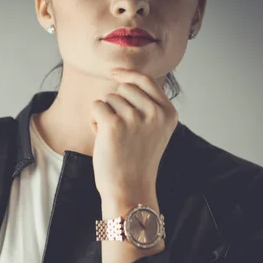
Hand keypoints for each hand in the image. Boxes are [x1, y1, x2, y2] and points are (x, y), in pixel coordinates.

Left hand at [90, 69, 178, 213]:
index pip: (146, 80)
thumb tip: (123, 78)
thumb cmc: (136, 162)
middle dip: (116, 104)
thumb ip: (146, 106)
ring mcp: (135, 117)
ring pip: (108, 98)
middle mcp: (154, 112)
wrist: (130, 190)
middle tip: (120, 131)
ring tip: (114, 138)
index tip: (114, 72)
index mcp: (168, 113)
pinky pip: (96, 107)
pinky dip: (94, 121)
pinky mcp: (114, 124)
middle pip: (124, 88)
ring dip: (105, 115)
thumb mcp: (153, 131)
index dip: (128, 74)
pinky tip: (102, 138)